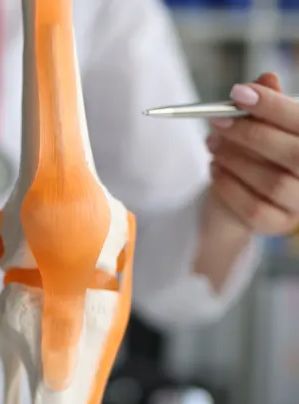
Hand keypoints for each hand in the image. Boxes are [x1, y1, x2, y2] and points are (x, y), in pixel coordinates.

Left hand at [206, 72, 298, 235]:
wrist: (239, 194)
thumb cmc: (257, 151)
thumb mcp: (260, 124)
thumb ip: (266, 105)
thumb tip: (265, 78)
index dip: (273, 106)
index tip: (238, 93)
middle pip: (295, 154)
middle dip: (251, 134)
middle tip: (217, 121)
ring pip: (273, 182)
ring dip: (236, 160)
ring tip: (212, 144)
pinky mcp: (279, 225)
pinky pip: (254, 209)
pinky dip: (229, 186)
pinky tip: (215, 169)